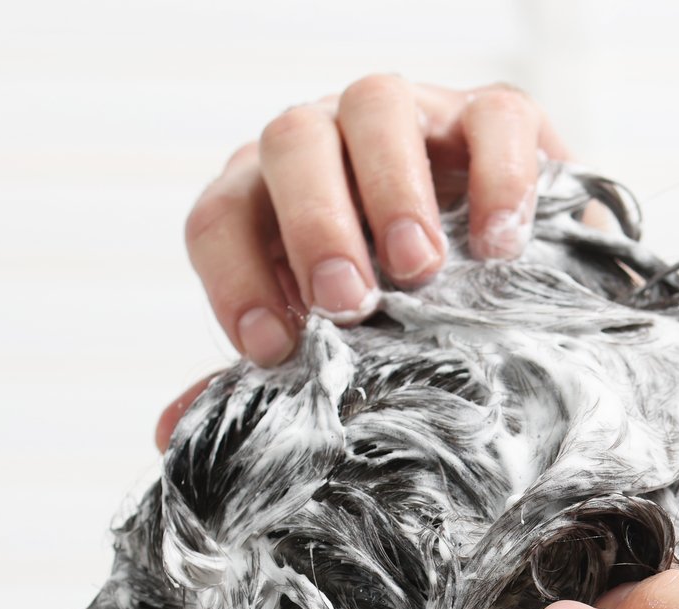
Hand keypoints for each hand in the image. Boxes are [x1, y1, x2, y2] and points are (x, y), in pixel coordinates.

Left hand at [159, 76, 567, 442]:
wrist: (503, 270)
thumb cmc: (396, 308)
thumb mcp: (333, 345)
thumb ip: (262, 382)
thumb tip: (175, 432)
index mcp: (269, 199)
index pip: (222, 216)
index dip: (234, 278)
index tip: (271, 349)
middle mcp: (329, 141)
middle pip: (292, 143)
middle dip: (314, 225)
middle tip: (350, 303)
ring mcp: (411, 116)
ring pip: (376, 106)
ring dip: (392, 190)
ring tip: (421, 269)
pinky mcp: (493, 117)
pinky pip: (491, 117)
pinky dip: (496, 177)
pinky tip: (500, 248)